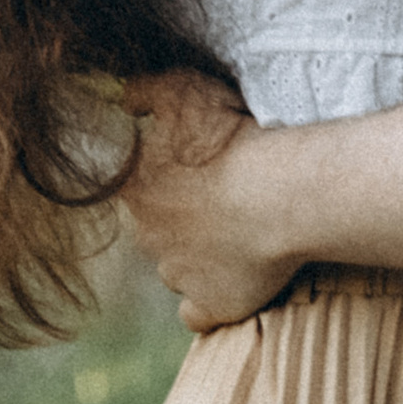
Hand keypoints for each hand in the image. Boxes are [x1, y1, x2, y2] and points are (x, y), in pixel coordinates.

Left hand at [121, 71, 299, 331]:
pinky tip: (224, 284)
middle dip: (180, 217)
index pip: (136, 188)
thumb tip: (124, 101)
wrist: (278, 193)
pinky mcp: (212, 304)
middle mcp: (147, 236)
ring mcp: (177, 274)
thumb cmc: (231, 138)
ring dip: (195, 256)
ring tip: (233, 236)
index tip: (196, 168)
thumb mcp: (181, 89)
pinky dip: (206, 301)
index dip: (164, 177)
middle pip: (154, 228)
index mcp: (135, 188)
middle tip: (220, 198)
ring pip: (174, 268)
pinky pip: (196, 313)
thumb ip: (144, 91)